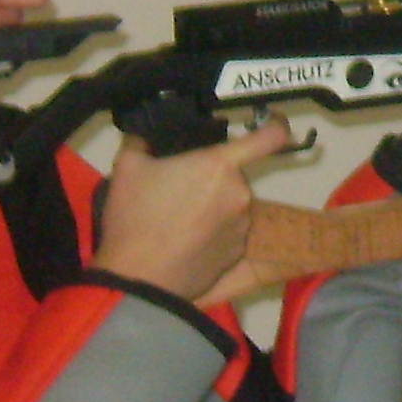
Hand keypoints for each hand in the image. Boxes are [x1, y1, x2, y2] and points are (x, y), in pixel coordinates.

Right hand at [95, 117, 299, 304]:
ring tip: (177, 222)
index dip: (275, 125)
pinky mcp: (236, 255)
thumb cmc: (134, 218)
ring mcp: (241, 228)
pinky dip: (213, 234)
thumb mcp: (126, 168)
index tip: (272, 122)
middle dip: (210, 179)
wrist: (139, 279)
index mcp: (219, 166)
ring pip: (231, 206)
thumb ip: (141, 143)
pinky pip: (228, 234)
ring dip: (212, 207)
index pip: (268, 138)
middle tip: (177, 191)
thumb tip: (144, 139)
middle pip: (233, 175)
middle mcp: (240, 194)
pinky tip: (185, 243)